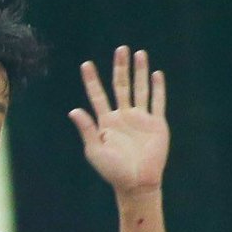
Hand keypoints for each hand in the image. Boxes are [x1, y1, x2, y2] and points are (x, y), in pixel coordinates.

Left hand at [68, 46, 168, 198]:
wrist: (136, 182)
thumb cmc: (113, 170)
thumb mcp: (95, 150)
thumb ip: (86, 129)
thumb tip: (73, 110)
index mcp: (106, 122)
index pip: (97, 96)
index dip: (92, 80)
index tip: (86, 64)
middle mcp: (123, 116)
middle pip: (121, 86)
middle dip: (120, 68)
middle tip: (120, 49)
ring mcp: (140, 118)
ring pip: (140, 89)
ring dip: (140, 71)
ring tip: (139, 53)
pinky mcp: (156, 123)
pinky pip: (158, 102)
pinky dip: (158, 88)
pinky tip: (157, 74)